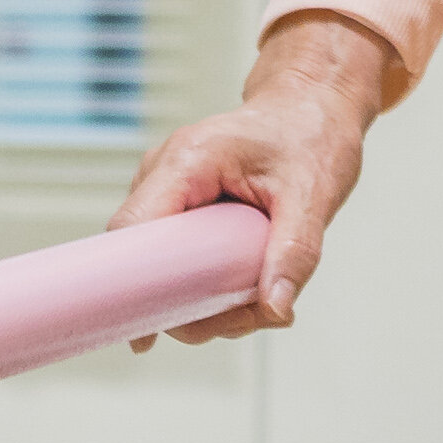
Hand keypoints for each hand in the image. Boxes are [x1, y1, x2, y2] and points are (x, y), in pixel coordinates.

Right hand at [108, 10, 391, 345]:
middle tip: (254, 315)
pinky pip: (180, 262)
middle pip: (145, 262)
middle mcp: (165, 175)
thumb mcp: (314, 192)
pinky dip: (212, 287)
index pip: (133, 230)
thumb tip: (276, 310)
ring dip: (208, 302)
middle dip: (193, 305)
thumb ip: (295, 251)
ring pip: (163, 270)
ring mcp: (170, 194)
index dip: (129, 287)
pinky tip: (252, 289)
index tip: (144, 337)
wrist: (312, 105)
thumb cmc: (311, 134)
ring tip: (264, 300)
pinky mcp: (182, 212)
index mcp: (187, 160)